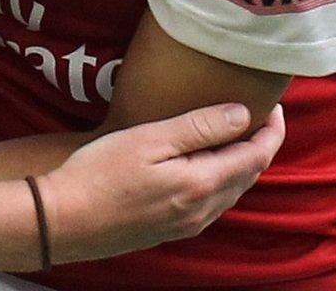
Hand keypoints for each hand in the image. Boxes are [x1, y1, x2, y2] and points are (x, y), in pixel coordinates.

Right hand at [41, 103, 284, 264]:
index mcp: (202, 184)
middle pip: (248, 176)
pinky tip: (205, 165)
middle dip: (259, 144)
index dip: (271, 129)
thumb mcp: (149, 139)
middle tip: (258, 114)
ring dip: (241, 163)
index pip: (256, 156)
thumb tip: (242, 113)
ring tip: (235, 134)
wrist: (62, 221)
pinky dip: (221, 179)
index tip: (273, 104)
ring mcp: (187, 225)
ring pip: (231, 192)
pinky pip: (212, 204)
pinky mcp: (170, 231)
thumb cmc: (99, 174)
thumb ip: (198, 126)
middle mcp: (202, 211)